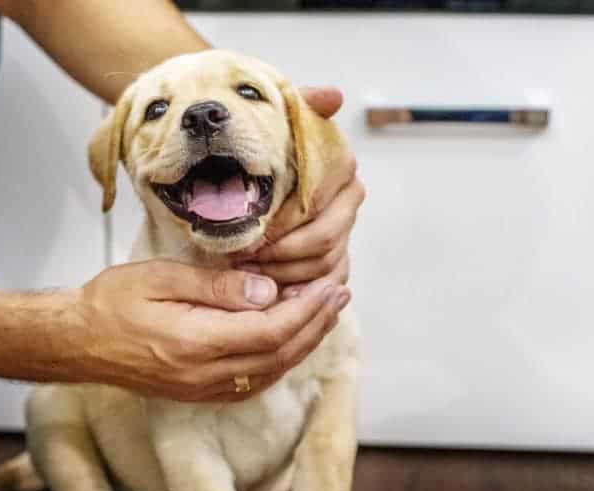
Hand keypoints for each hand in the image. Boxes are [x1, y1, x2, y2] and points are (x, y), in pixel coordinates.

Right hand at [62, 260, 349, 401]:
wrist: (77, 341)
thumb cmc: (112, 302)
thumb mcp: (162, 278)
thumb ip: (217, 287)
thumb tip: (268, 291)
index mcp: (196, 343)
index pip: (271, 331)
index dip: (307, 310)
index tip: (328, 287)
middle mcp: (205, 375)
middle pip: (279, 355)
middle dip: (315, 324)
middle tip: (339, 294)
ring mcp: (203, 389)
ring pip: (271, 371)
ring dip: (304, 342)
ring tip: (325, 312)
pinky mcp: (199, 392)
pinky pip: (254, 381)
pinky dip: (280, 358)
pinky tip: (291, 337)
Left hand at [231, 87, 364, 296]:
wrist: (253, 170)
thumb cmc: (264, 149)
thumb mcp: (279, 121)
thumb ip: (302, 105)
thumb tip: (333, 96)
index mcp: (341, 168)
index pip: (318, 207)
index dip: (283, 225)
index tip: (251, 231)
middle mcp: (349, 201)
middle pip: (324, 241)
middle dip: (281, 254)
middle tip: (244, 257)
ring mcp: (345, 233)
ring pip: (322, 266)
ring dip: (284, 273)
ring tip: (248, 272)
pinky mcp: (337, 261)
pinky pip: (322, 285)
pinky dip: (296, 290)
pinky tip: (266, 290)